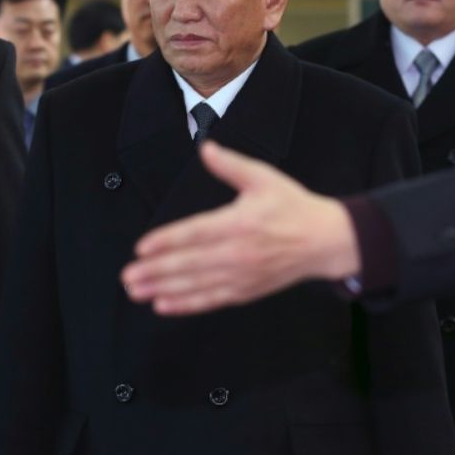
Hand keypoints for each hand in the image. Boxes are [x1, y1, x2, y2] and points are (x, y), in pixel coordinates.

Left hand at [121, 141, 360, 315]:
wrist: (325, 240)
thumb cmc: (292, 206)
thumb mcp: (263, 178)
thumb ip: (231, 165)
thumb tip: (205, 148)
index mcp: (240, 222)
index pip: (196, 233)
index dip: (167, 241)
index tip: (142, 248)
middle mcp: (239, 252)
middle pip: (190, 264)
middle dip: (156, 271)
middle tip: (128, 277)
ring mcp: (242, 275)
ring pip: (197, 285)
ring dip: (164, 290)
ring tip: (137, 292)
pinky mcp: (246, 291)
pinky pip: (211, 300)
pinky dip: (186, 305)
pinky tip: (163, 306)